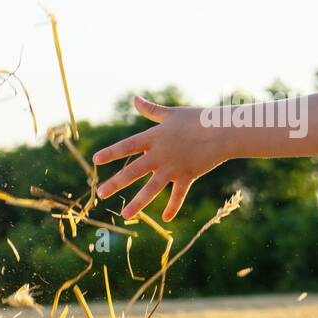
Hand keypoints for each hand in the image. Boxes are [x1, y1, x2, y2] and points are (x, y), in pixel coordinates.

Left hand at [91, 96, 226, 221]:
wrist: (222, 131)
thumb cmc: (197, 119)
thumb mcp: (171, 114)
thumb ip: (151, 110)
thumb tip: (135, 98)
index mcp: (154, 137)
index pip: (127, 146)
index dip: (111, 153)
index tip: (95, 160)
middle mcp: (160, 154)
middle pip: (134, 171)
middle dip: (116, 183)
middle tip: (100, 194)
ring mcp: (173, 167)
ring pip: (152, 188)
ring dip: (138, 203)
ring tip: (124, 215)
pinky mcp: (187, 176)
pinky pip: (178, 195)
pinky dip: (173, 207)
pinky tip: (165, 219)